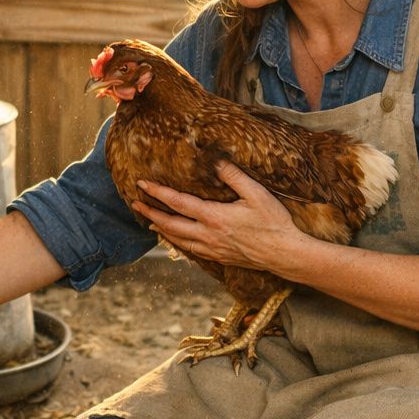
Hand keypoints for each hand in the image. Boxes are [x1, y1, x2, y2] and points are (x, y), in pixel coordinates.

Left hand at [132, 160, 306, 271]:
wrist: (284, 254)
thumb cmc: (273, 222)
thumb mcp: (256, 194)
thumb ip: (234, 176)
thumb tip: (215, 161)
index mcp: (214, 217)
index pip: (177, 202)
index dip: (157, 192)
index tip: (142, 184)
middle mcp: (208, 235)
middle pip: (170, 224)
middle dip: (150, 213)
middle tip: (134, 205)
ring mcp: (212, 248)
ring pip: (178, 239)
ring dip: (162, 229)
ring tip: (150, 222)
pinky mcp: (219, 257)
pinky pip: (191, 249)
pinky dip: (177, 241)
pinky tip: (176, 238)